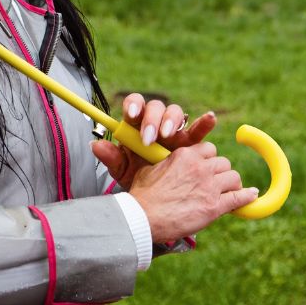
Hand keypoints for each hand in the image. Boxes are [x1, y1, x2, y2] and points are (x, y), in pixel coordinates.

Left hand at [92, 93, 215, 190]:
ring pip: (175, 113)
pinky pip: (199, 128)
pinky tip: (210, 119)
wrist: (156, 198)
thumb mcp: (123, 172)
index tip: (132, 115)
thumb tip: (95, 145)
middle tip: (150, 136)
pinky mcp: (191, 140)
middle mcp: (156, 122)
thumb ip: (112, 158)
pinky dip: (204, 122)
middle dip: (153, 119)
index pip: (134, 106)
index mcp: (136, 125)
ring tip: (170, 135)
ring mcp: (174, 129)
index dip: (134, 106)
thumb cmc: (137, 179)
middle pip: (156, 107)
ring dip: (172, 121)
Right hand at [126, 141, 258, 241]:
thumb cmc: (143, 196)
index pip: (209, 150)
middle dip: (221, 173)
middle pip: (224, 163)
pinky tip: (252, 196)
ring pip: (234, 177)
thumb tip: (168, 163)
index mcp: (185, 156)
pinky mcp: (214, 207)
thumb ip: (166, 163)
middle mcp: (200, 167)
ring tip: (229, 192)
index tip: (206, 169)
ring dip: (232, 185)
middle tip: (216, 184)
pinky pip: (239, 197)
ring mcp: (209, 187)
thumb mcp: (151, 170)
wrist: (142, 219)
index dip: (209, 160)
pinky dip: (247, 197)